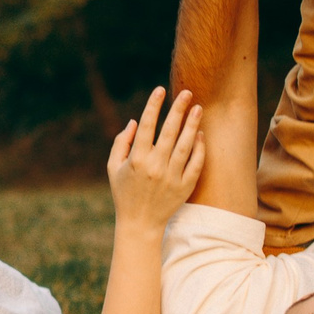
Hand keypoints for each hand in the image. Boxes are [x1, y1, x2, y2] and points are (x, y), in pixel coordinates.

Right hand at [107, 87, 204, 232]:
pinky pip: (195, 163)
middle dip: (179, 109)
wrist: (140, 223)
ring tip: (199, 108)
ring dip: (192, 125)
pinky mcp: (184, 187)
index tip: (160, 90)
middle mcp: (155, 166)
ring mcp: (171, 177)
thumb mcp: (113, 168)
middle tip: (188, 92)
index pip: (147, 125)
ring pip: (185, 145)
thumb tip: (135, 121)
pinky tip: (200, 134)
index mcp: (137, 159)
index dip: (154, 106)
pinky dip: (199, 148)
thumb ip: (121, 142)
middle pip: (169, 131)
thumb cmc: (124, 192)